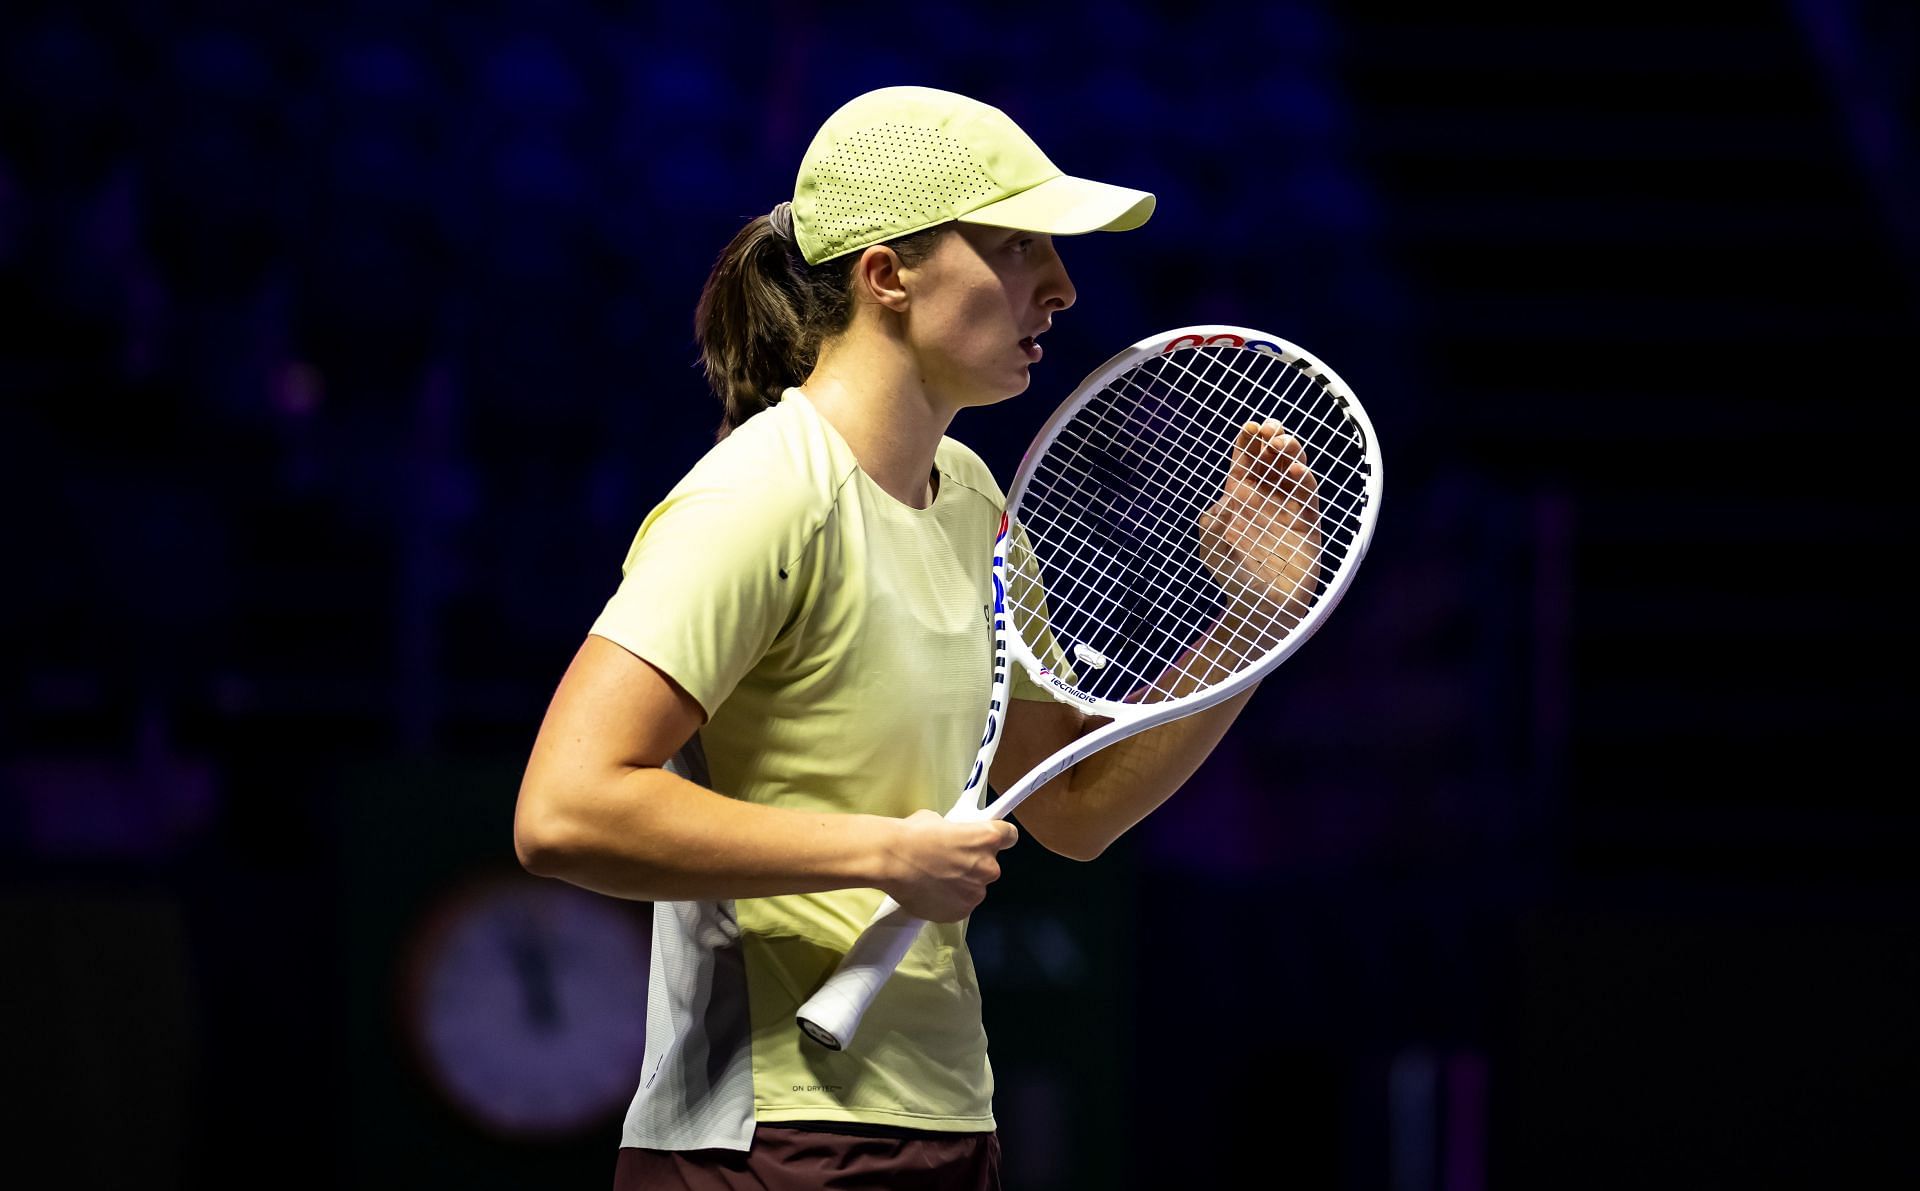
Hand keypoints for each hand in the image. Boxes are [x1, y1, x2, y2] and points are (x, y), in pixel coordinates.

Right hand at [881, 809, 1017, 922]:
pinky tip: (931, 892)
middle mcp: (988, 866)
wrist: (890, 861)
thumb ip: (955, 831)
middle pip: (990, 865)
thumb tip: (951, 836)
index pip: (1010, 836)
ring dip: (961, 884)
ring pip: (974, 887)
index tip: (990, 841)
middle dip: (973, 864)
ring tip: (935, 878)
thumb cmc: (912, 836)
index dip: (999, 838)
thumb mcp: (938, 820)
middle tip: (949, 861)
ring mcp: (976, 892)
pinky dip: (950, 900)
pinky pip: (961, 904)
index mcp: (987, 838)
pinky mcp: (962, 912)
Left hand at [1197, 419, 1322, 625]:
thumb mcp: (1211, 549)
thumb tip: (1227, 503)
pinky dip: (1304, 478)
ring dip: (1290, 451)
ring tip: (1282, 443)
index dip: (1248, 441)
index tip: (1249, 427)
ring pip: (1292, 468)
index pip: (1246, 461)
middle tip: (1270, 429)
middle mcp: (1265, 497)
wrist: (1260, 607)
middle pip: (1271, 458)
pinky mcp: (1307, 521)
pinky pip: (1308, 493)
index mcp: (1240, 498)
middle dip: (1271, 438)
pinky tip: (1295, 470)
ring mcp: (1287, 507)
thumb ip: (1213, 524)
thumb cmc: (1233, 577)